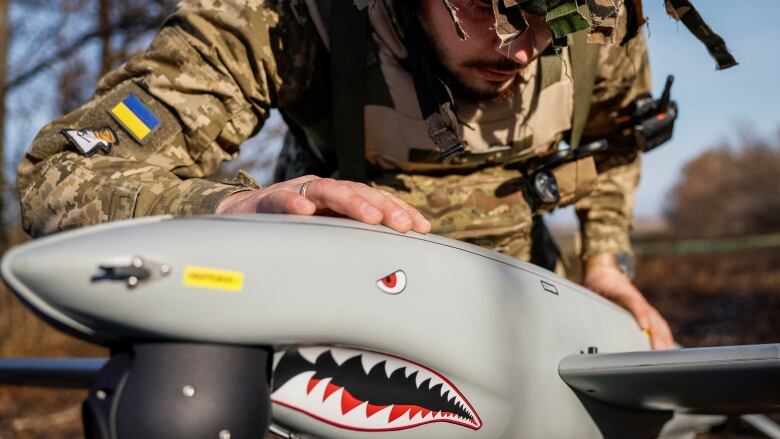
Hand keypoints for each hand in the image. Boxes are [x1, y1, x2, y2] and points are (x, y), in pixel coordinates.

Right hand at [215, 175, 430, 233]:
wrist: (243, 217)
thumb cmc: (292, 230)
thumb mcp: (326, 237)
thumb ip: (352, 246)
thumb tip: (389, 273)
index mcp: (342, 201)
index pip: (377, 201)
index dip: (400, 212)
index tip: (422, 228)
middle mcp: (325, 192)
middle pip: (360, 192)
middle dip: (384, 208)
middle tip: (401, 225)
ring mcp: (299, 191)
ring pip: (329, 190)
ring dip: (351, 202)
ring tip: (369, 216)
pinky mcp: (270, 199)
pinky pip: (282, 198)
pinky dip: (294, 203)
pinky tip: (305, 211)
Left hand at [583, 260, 674, 349]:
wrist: (606, 273)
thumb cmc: (599, 284)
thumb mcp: (591, 290)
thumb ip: (589, 303)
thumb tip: (581, 318)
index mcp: (622, 292)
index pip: (634, 302)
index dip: (640, 314)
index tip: (644, 327)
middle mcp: (637, 300)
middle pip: (651, 317)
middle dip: (656, 335)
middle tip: (657, 352)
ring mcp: (644, 306)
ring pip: (658, 322)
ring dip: (663, 339)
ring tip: (664, 356)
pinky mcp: (647, 312)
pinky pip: (659, 325)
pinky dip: (665, 337)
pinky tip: (667, 350)